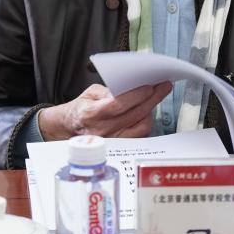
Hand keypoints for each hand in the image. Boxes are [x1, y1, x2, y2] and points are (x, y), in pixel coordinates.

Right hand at [38, 82, 171, 140]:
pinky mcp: (120, 147)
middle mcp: (102, 130)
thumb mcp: (90, 93)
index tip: (150, 86)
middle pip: (134, 114)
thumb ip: (110, 90)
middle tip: (163, 87)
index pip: (118, 104)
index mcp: (91, 114)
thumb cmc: (81, 108)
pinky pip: (140, 135)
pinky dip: (145, 122)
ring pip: (141, 127)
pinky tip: (147, 111)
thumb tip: (132, 87)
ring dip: (151, 110)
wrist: (70, 129)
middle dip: (152, 99)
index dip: (136, 95)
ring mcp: (112, 141)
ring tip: (154, 98)